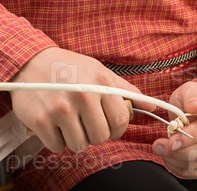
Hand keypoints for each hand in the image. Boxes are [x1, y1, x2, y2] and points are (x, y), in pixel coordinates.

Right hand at [10, 47, 152, 153]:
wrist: (32, 62)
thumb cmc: (70, 67)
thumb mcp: (100, 71)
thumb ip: (125, 90)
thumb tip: (151, 106)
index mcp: (100, 83)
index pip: (120, 121)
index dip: (117, 128)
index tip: (110, 125)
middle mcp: (82, 96)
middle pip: (100, 136)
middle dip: (96, 133)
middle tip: (87, 121)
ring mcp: (60, 109)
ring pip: (80, 145)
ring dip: (76, 138)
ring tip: (71, 120)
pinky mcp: (41, 121)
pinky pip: (58, 147)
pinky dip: (57, 140)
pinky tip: (55, 123)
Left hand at [152, 82, 196, 178]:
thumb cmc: (194, 100)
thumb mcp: (190, 90)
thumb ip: (192, 96)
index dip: (191, 135)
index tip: (172, 139)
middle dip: (182, 151)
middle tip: (161, 147)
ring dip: (178, 160)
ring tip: (162, 149)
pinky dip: (180, 168)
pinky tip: (169, 157)